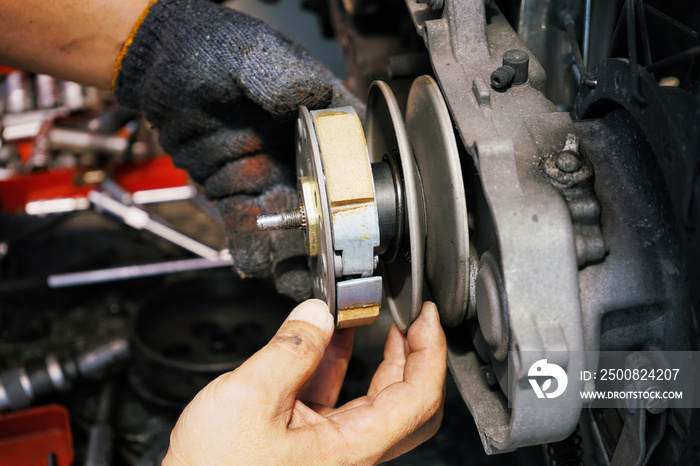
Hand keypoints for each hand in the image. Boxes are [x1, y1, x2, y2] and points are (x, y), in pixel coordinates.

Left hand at [113, 0, 363, 300]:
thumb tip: (304, 99)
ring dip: (295, 252)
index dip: (356, 189)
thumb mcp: (249, 54)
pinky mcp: (236, 191)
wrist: (161, 68)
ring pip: (289, 222)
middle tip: (332, 266)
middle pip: (323, 200)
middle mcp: (297, 152)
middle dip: (328, 236)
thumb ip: (279, 77)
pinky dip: (255, 250)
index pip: (348, 155)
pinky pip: (249, 227)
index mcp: (314, 117)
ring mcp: (268, 174)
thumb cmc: (210, 49)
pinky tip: (261, 268)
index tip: (358, 217)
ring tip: (301, 280)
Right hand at [163, 300, 446, 464]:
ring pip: (371, 400)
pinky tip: (327, 340)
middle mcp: (348, 453)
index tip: (428, 318)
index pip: (418, 398)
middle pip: (405, 400)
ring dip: (374, 356)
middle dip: (413, 354)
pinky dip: (335, 366)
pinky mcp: (304, 445)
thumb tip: (316, 315)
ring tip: (369, 319)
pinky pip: (334, 401)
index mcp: (351, 449)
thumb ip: (289, 351)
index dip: (430, 352)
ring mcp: (328, 450)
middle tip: (413, 319)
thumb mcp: (248, 399)